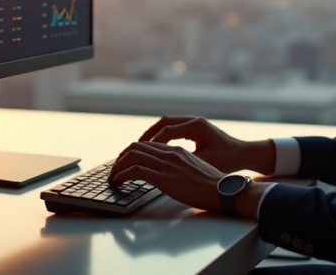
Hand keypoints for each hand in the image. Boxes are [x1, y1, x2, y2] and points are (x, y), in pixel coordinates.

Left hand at [108, 141, 271, 217]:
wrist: (223, 190)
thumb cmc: (213, 185)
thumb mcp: (195, 170)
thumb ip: (181, 168)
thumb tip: (172, 176)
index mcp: (177, 151)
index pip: (148, 145)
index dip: (133, 152)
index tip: (126, 162)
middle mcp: (170, 153)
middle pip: (136, 147)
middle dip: (121, 157)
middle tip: (115, 169)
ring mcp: (166, 164)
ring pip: (132, 156)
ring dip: (117, 167)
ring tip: (112, 178)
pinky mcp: (163, 177)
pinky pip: (134, 171)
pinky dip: (121, 175)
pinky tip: (117, 182)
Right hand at [137, 116, 275, 174]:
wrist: (245, 155)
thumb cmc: (228, 161)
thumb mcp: (205, 163)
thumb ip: (186, 163)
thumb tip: (164, 170)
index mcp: (197, 126)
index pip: (168, 131)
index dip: (153, 143)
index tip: (141, 154)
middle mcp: (194, 121)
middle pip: (164, 122)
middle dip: (148, 135)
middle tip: (135, 147)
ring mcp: (195, 123)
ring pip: (167, 124)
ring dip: (154, 134)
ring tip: (141, 148)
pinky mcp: (195, 129)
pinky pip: (173, 129)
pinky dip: (163, 136)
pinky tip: (156, 149)